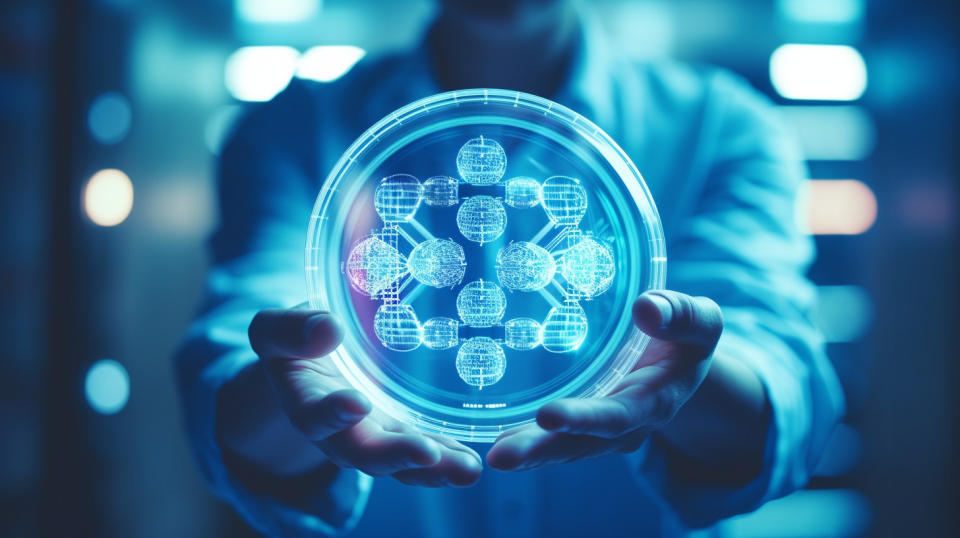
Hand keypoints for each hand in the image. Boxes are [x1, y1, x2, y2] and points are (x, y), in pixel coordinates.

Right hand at [249, 308, 482, 486]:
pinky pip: (422, 454)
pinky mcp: (399, 434)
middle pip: (363, 452)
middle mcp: (337, 432)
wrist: (311, 358)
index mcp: (303, 402)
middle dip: (395, 455)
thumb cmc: (294, 339)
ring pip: (400, 463)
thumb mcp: (276, 328)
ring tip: (466, 469)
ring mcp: (371, 437)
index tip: (357, 403)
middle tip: (425, 453)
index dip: (332, 413)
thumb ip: (290, 329)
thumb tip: (328, 329)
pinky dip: (446, 459)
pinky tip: (470, 462)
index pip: (313, 415)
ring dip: (433, 468)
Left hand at [486, 290, 722, 470]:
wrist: (679, 360)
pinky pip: (551, 437)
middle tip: (502, 455)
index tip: (548, 415)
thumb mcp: (700, 322)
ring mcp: (599, 430)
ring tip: (492, 455)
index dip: (584, 418)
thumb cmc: (686, 335)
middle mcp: (624, 425)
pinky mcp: (579, 424)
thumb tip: (646, 308)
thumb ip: (682, 316)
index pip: (616, 416)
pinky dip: (524, 440)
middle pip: (579, 443)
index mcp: (654, 402)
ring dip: (527, 452)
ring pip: (560, 447)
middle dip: (541, 450)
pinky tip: (491, 435)